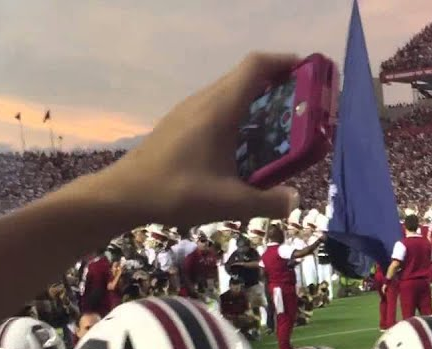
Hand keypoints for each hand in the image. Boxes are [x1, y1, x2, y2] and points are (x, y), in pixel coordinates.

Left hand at [98, 53, 302, 227]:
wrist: (124, 194)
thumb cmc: (177, 191)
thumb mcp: (229, 202)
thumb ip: (268, 201)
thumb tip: (295, 200)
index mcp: (220, 109)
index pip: (256, 66)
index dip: (283, 63)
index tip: (307, 73)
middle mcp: (205, 101)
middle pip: (245, 76)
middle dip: (277, 84)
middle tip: (301, 108)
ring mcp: (190, 110)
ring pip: (230, 91)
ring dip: (257, 100)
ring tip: (279, 127)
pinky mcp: (181, 122)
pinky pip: (217, 106)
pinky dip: (239, 113)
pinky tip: (245, 144)